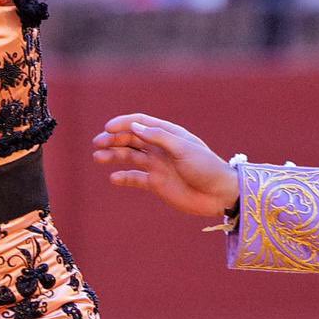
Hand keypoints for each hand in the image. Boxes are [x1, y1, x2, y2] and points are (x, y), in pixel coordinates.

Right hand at [92, 113, 239, 217]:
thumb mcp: (183, 149)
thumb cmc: (206, 167)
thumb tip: (134, 127)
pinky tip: (114, 178)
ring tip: (98, 157)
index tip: (108, 128)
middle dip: (113, 139)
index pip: (141, 123)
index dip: (123, 123)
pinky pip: (135, 178)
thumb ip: (158, 137)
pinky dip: (123, 178)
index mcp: (169, 135)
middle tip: (98, 143)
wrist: (220, 195)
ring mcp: (157, 165)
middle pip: (131, 139)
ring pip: (129, 157)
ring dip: (113, 156)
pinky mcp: (156, 183)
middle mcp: (160, 148)